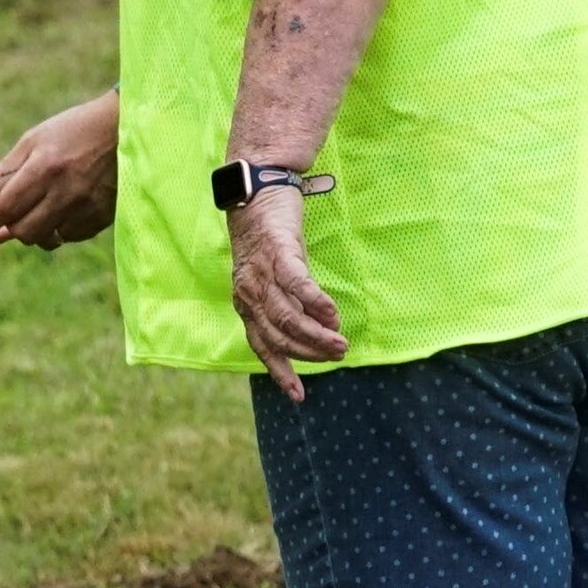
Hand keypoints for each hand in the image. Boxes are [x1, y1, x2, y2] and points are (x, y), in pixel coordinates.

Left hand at [0, 92, 118, 248]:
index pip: (6, 207)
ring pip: (48, 239)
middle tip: (14, 214)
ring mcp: (86, 206)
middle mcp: (65, 190)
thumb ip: (5, 171)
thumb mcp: (35, 140)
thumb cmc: (73, 130)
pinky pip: (71, 236)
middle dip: (13, 226)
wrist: (124, 128)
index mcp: (44, 167)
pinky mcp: (103, 216)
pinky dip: (61, 228)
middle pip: (24, 231)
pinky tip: (65, 210)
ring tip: (40, 211)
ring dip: (37, 230)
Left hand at [226, 187, 344, 397]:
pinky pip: (297, 285)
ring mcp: (262, 274)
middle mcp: (249, 293)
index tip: (299, 396)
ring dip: (317, 334)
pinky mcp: (278, 252)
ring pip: (289, 316)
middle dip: (310, 353)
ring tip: (341, 342)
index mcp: (246, 303)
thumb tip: (311, 328)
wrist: (256, 191)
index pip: (262, 347)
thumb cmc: (267, 238)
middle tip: (338, 355)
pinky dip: (316, 303)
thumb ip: (282, 303)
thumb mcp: (269, 276)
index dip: (281, 373)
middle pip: (279, 336)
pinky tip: (333, 315)